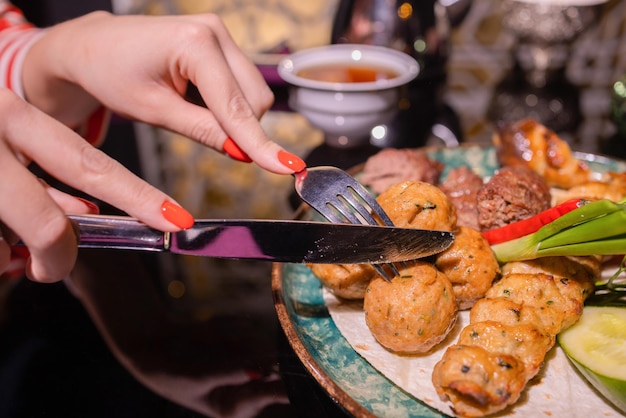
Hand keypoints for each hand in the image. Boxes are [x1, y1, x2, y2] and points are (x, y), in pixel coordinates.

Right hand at [0, 90, 192, 282]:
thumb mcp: (2, 140)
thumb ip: (45, 178)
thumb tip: (84, 215)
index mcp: (12, 117)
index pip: (90, 165)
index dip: (138, 199)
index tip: (177, 219)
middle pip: (47, 226)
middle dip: (59, 257)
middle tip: (55, 268)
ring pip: (8, 246)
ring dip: (8, 255)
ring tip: (2, 244)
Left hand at [21, 11, 304, 173]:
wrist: (92, 46)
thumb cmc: (110, 72)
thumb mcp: (153, 110)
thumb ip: (202, 130)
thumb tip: (243, 152)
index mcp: (195, 43)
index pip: (236, 106)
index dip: (258, 143)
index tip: (286, 168)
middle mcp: (215, 32)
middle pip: (254, 101)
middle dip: (238, 129)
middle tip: (198, 134)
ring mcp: (220, 34)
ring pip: (253, 94)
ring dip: (232, 117)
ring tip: (187, 111)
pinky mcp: (221, 43)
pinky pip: (241, 86)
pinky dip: (227, 105)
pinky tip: (195, 101)